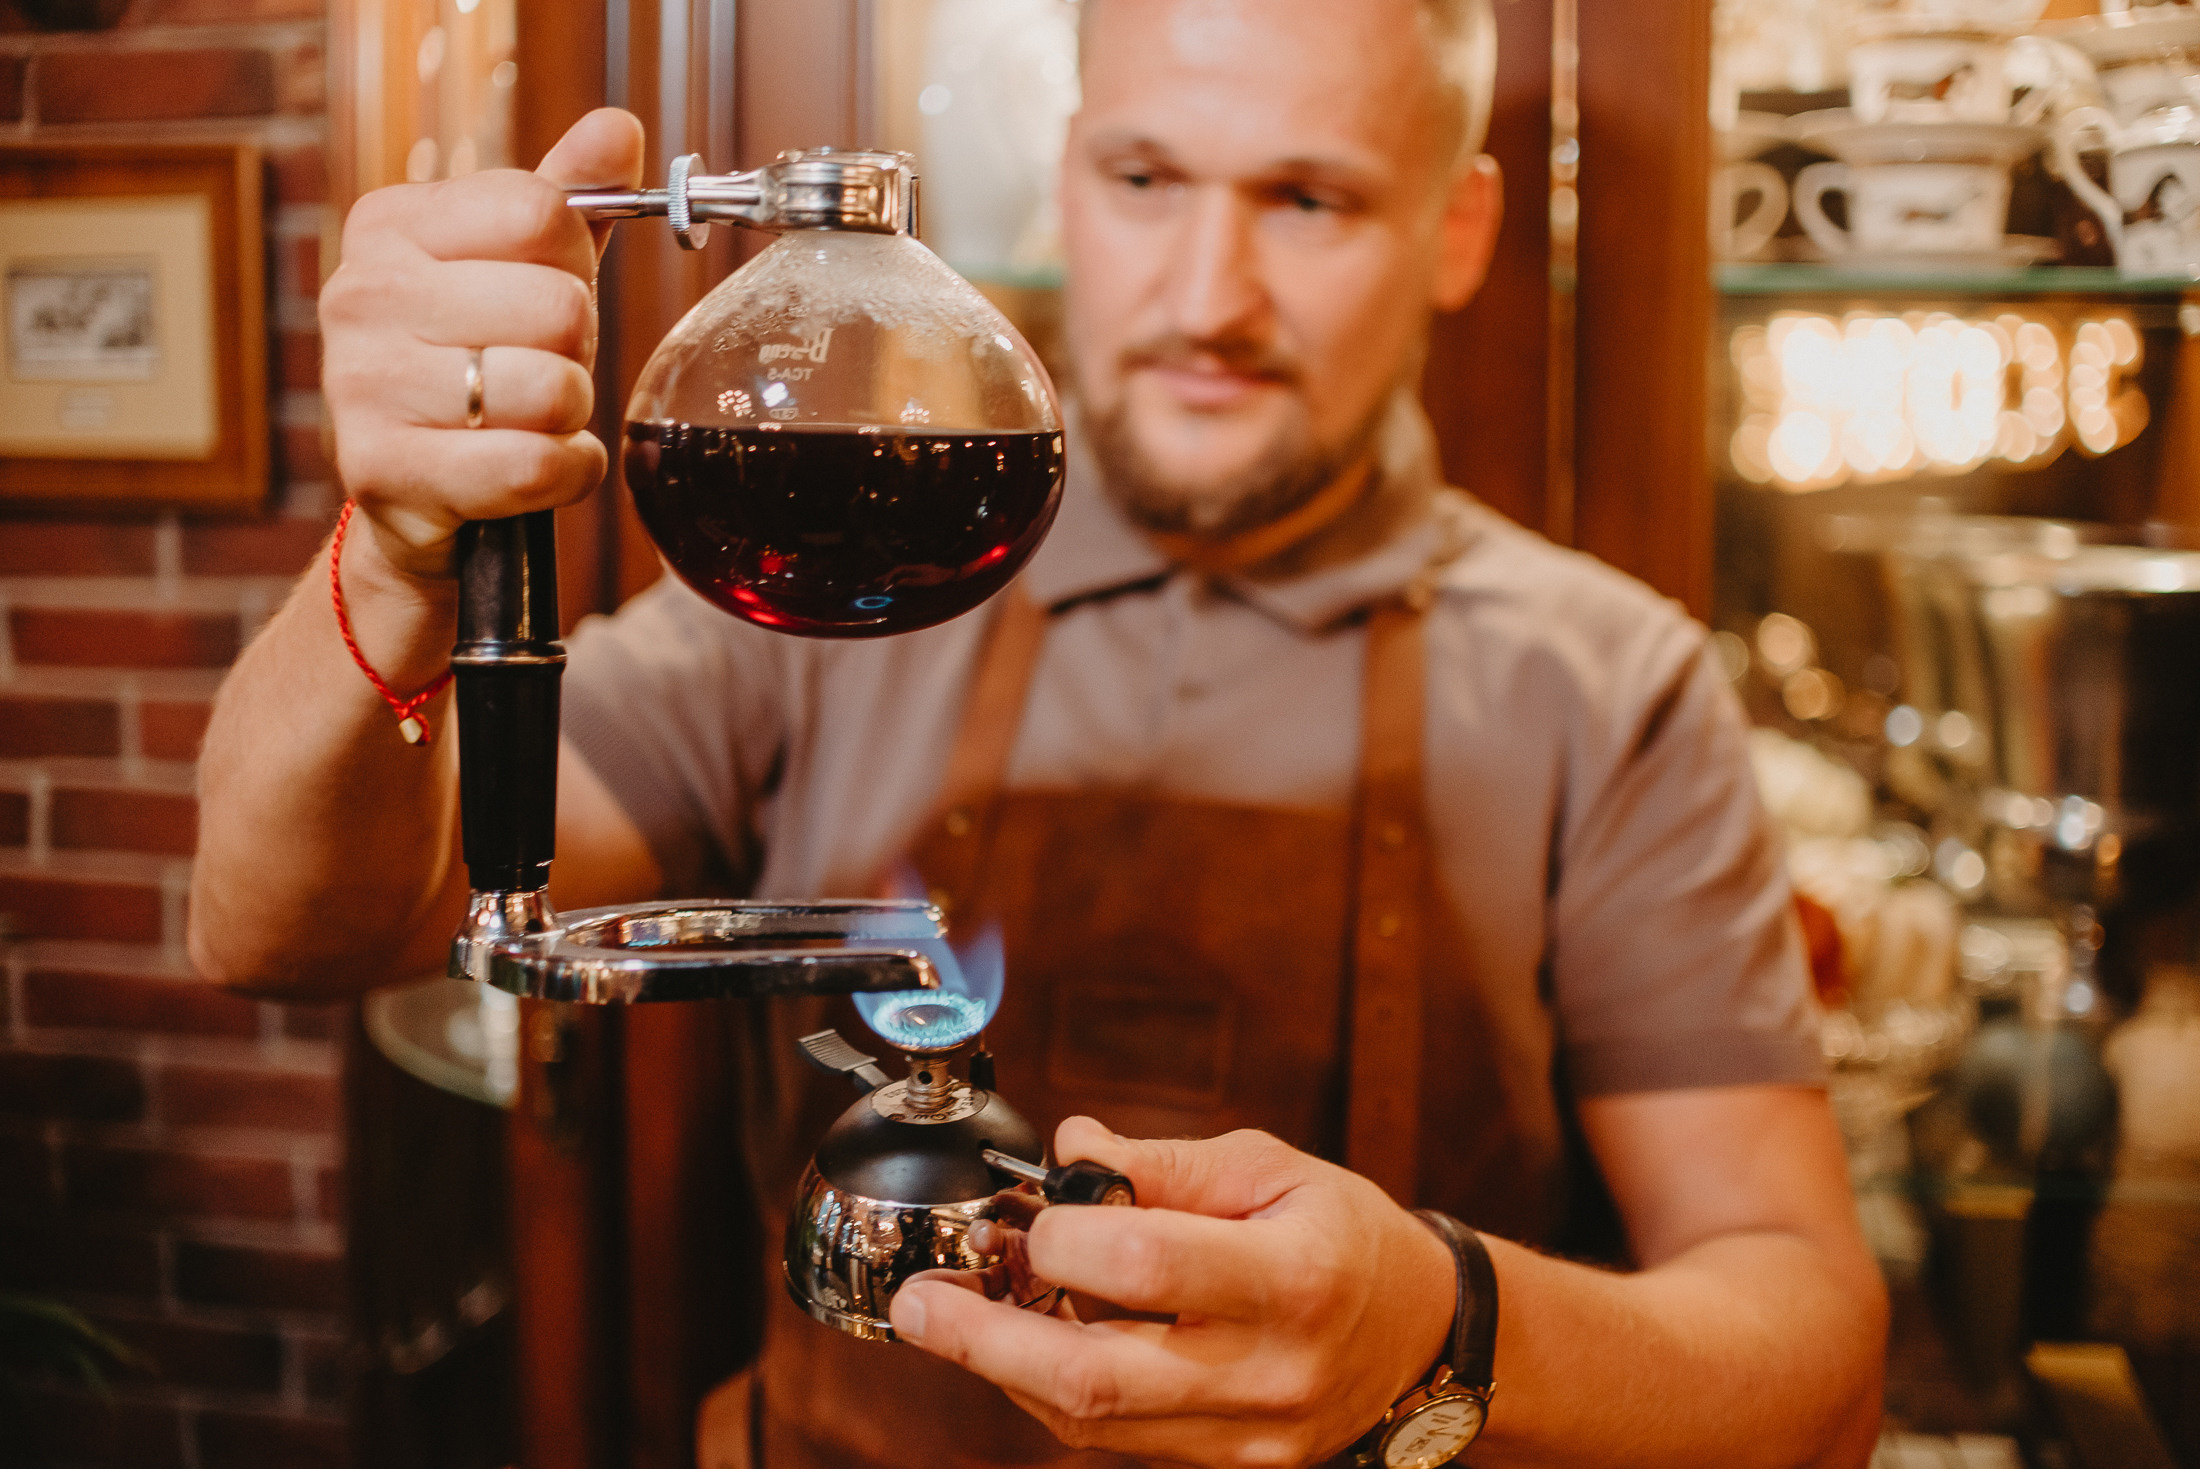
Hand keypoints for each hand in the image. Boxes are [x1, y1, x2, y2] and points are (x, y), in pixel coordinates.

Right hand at [320, 108, 643, 577]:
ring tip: (528, 419)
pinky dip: (564, 473)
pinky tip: (538, 465)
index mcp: (392, 225)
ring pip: (552, 388)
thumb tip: (618, 128)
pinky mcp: (381, 470)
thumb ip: (572, 196)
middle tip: (536, 368)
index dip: (573, 264)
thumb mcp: (526, 268)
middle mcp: (360, 293)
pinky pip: (532, 466)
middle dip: (577, 350)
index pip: (542, 213)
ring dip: (570, 416)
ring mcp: (360, 384)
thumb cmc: (481, 363)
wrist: (420, 491)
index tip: (540, 292)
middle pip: (559, 305)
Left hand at [889, 1118, 1458, 1468]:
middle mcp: (1268, 1371)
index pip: (1147, 1265)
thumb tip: (1067, 1148)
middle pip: (1096, 1380)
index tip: (1033, 1213)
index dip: (1066, 1238)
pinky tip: (1017, 1346)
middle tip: (918, 1300)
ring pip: (1091, 1422)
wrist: (1422, 1336)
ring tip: (949, 1316)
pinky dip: (1052, 1392)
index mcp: (1292, 1277)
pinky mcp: (1227, 1465)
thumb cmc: (1344, 1236)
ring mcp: (1247, 1435)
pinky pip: (1115, 1439)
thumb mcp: (1271, 1168)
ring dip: (1003, 1368)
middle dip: (984, 1340)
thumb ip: (1163, 1163)